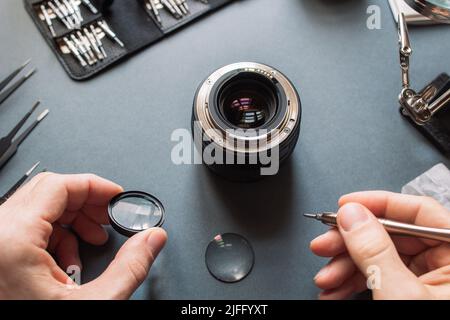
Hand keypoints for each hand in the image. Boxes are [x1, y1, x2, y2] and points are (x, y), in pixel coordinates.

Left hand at [0, 173, 166, 299]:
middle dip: (87, 204)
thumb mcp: (92, 304)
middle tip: (110, 219)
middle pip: (49, 193)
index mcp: (12, 239)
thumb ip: (130, 267)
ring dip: (72, 220)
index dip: (96, 186)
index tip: (117, 197)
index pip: (59, 185)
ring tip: (91, 242)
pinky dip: (55, 236)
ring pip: (38, 210)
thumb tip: (153, 239)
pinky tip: (69, 259)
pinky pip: (28, 228)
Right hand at [310, 191, 449, 299]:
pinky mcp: (408, 293)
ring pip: (376, 256)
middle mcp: (444, 265)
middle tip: (324, 244)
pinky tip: (334, 289)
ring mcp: (426, 280)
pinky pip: (376, 275)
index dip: (379, 203)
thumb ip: (375, 252)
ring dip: (344, 266)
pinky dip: (351, 281)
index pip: (419, 211)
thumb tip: (353, 215)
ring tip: (326, 278)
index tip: (347, 204)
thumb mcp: (400, 293)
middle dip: (349, 242)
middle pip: (390, 234)